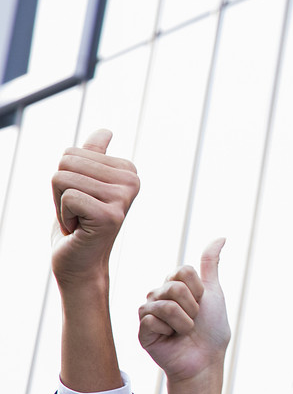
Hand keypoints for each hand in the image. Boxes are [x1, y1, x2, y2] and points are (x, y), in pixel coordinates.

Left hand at [50, 130, 138, 290]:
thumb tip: (106, 130)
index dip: (66, 179)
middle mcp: (132, 180)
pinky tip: (80, 229)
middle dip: (60, 190)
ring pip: (63, 179)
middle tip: (77, 212)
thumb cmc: (79, 223)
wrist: (80, 263)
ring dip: (60, 205)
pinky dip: (64, 217)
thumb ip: (94, 156)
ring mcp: (123, 198)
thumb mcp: (84, 185)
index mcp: (127, 169)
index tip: (81, 201)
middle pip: (66, 163)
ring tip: (79, 220)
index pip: (71, 153)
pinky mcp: (110, 215)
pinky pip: (67, 198)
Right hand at [137, 239, 229, 387]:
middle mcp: (158, 295)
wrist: (205, 358)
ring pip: (165, 304)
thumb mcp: (214, 291)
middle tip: (193, 320)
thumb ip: (210, 264)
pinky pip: (152, 320)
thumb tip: (221, 236)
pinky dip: (169, 331)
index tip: (202, 303)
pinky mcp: (141, 330)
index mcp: (173, 284)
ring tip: (183, 331)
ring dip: (183, 321)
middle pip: (174, 286)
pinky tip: (170, 338)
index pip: (183, 271)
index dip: (199, 289)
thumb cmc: (212, 327)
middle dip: (192, 307)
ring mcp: (148, 312)